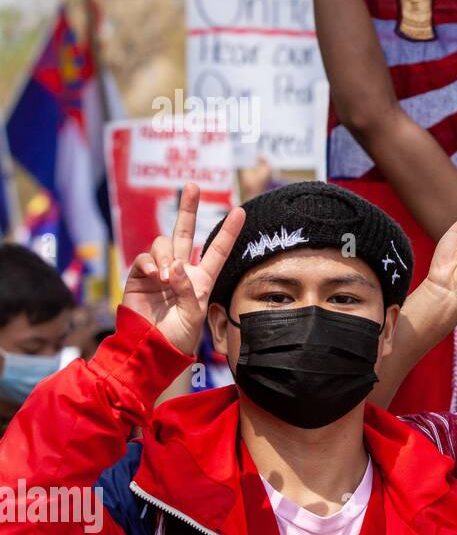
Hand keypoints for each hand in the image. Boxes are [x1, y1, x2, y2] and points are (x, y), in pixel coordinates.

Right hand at [121, 184, 245, 355]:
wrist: (152, 349)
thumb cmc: (178, 336)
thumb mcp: (194, 314)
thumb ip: (188, 289)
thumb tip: (175, 265)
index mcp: (202, 279)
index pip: (217, 250)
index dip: (228, 231)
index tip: (240, 210)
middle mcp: (181, 270)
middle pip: (185, 232)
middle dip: (188, 208)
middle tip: (192, 185)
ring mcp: (159, 271)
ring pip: (163, 244)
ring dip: (166, 256)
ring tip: (166, 278)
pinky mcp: (139, 277)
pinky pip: (144, 258)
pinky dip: (150, 263)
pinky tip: (155, 276)